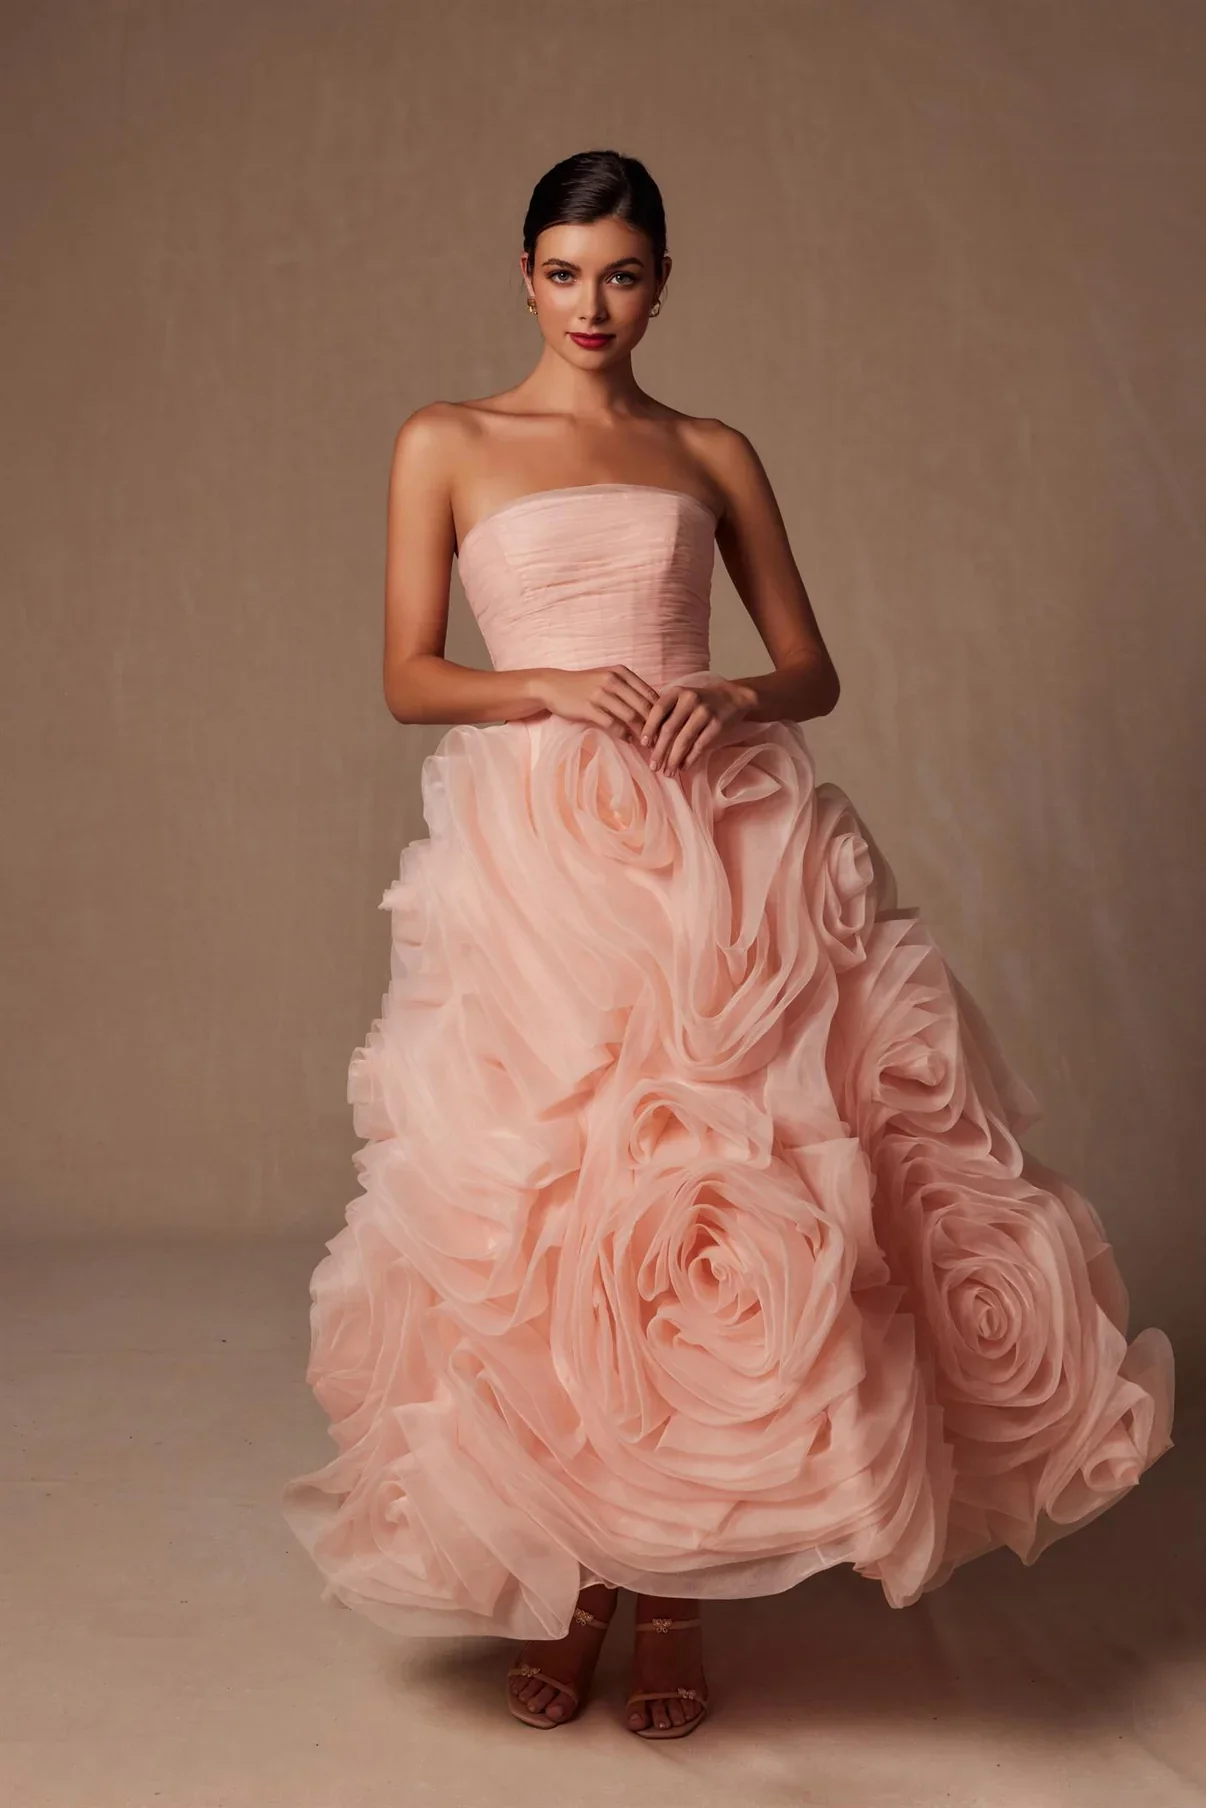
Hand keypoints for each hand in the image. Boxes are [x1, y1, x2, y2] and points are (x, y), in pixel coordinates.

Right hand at [533, 665, 662, 740]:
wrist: (554, 686)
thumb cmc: (584, 685)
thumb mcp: (608, 679)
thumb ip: (629, 690)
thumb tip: (653, 709)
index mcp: (622, 672)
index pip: (650, 693)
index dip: (662, 712)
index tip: (667, 727)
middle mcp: (613, 680)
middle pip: (643, 705)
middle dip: (654, 725)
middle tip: (661, 740)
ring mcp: (600, 693)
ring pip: (630, 715)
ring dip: (641, 732)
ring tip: (647, 744)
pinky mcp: (589, 707)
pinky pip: (612, 723)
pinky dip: (623, 733)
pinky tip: (628, 740)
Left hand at [640, 673, 754, 773]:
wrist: (732, 698)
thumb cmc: (699, 702)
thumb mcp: (681, 700)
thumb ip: (666, 714)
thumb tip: (649, 743)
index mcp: (677, 692)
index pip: (658, 710)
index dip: (649, 728)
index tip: (643, 744)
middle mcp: (690, 699)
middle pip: (670, 728)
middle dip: (660, 751)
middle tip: (653, 767)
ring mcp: (705, 711)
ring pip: (684, 740)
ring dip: (674, 759)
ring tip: (668, 773)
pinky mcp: (717, 724)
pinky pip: (700, 745)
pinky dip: (690, 759)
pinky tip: (683, 767)